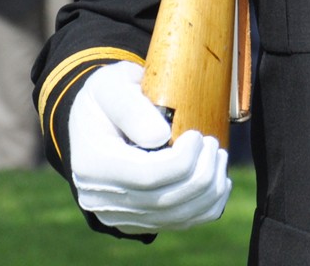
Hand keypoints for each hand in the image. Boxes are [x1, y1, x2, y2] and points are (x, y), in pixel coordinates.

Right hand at [69, 61, 230, 232]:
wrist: (96, 120)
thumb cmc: (107, 98)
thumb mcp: (111, 86)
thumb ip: (131, 107)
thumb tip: (160, 137)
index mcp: (92, 165)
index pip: (147, 176)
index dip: (183, 160)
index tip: (197, 136)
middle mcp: (100, 199)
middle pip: (166, 201)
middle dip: (202, 172)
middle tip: (212, 143)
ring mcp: (118, 215)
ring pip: (178, 216)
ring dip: (210, 188)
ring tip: (217, 156)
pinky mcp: (138, 221)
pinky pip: (181, 224)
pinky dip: (208, 205)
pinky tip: (217, 180)